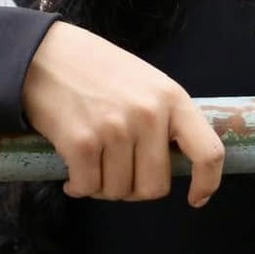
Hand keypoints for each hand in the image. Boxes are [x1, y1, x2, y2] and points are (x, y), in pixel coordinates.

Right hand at [20, 22, 225, 205]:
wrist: (46, 54)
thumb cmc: (99, 71)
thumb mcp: (148, 84)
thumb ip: (167, 118)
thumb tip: (181, 163)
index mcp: (174, 99)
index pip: (208, 152)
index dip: (207, 182)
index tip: (196, 198)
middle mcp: (150, 115)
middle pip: (155, 186)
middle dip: (136, 190)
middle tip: (118, 174)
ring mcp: (116, 129)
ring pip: (119, 191)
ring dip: (103, 187)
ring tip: (93, 165)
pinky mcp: (82, 142)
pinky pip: (88, 187)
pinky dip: (78, 187)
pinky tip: (73, 174)